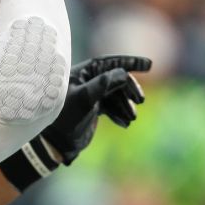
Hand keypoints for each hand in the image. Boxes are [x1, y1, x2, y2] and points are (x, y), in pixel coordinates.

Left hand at [0, 55, 149, 191]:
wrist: (56, 142)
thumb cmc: (64, 117)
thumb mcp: (83, 100)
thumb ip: (102, 85)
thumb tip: (123, 74)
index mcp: (81, 73)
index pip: (108, 63)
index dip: (129, 62)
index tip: (149, 65)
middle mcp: (86, 81)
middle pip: (116, 79)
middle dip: (129, 89)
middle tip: (140, 100)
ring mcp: (91, 94)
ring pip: (116, 94)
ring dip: (126, 105)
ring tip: (131, 118)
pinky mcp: (94, 108)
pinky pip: (113, 106)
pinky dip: (120, 113)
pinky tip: (124, 124)